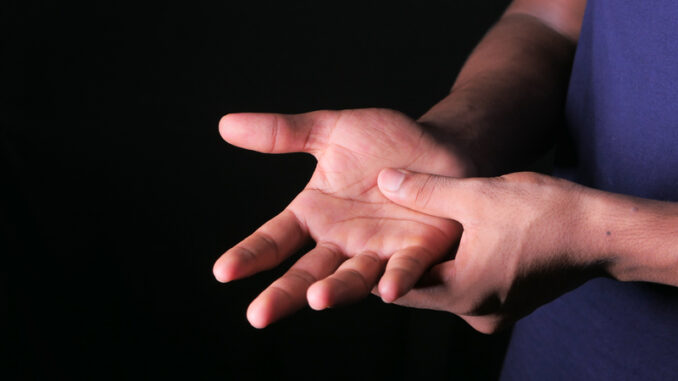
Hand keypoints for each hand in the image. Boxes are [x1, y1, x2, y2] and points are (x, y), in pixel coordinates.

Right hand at [213, 108, 473, 327]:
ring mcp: (378, 250)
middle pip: (306, 273)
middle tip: (257, 316)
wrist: (441, 144)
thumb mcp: (329, 131)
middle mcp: (341, 241)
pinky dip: (396, 280)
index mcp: (314, 215)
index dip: (250, 256)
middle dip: (283, 294)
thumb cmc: (385, 141)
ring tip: (316, 298)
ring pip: (351, 278)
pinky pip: (404, 269)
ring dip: (335, 291)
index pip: (274, 241)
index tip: (222, 271)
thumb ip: (281, 133)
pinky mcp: (417, 251)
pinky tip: (385, 290)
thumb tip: (224, 124)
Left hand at [376, 169, 607, 332]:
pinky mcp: (507, 301)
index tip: (353, 245)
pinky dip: (451, 267)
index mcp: (462, 292)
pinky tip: (444, 241)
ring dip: (426, 264)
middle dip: (398, 263)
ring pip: (442, 287)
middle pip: (419, 289)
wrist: (603, 232)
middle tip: (371, 237)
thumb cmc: (545, 213)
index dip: (375, 264)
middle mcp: (475, 310)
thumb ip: (426, 190)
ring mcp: (494, 310)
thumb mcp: (478, 194)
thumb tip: (383, 179)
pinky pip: (465, 286)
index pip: (398, 287)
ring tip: (402, 234)